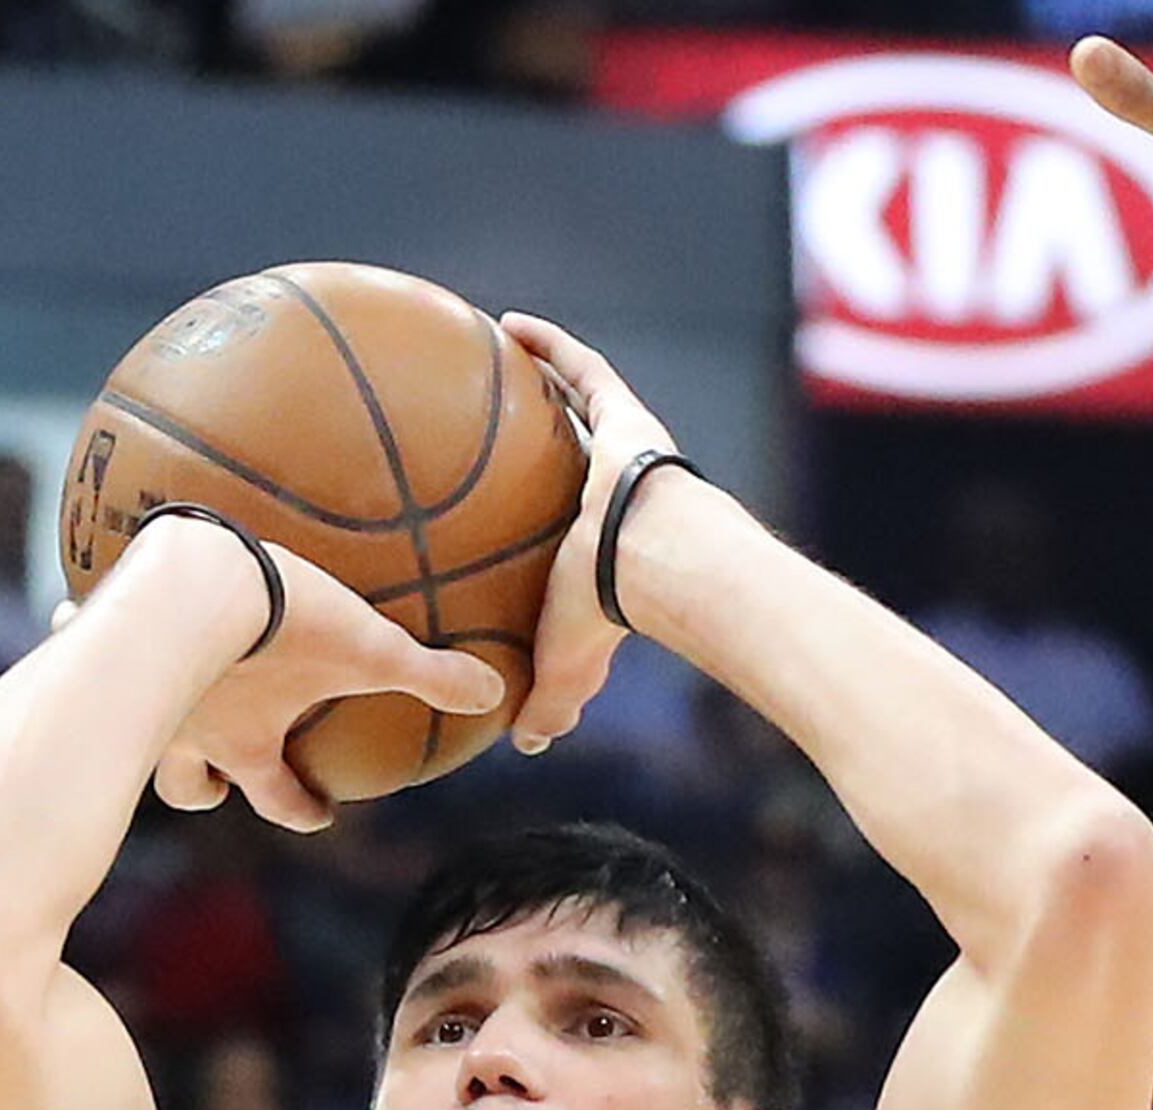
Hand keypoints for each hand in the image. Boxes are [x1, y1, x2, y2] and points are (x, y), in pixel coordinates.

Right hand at [111, 519, 502, 832]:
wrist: (194, 581)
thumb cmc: (286, 623)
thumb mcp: (370, 648)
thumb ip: (431, 674)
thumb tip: (500, 696)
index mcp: (249, 743)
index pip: (277, 799)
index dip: (302, 811)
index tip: (318, 813)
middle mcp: (189, 734)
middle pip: (187, 789)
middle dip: (201, 790)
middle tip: (217, 780)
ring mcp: (138, 696)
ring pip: (125, 728)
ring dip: (135, 718)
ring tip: (138, 690)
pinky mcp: (97, 639)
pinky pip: (78, 636)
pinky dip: (78, 629)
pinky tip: (72, 611)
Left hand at [496, 311, 684, 755]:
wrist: (659, 567)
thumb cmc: (616, 617)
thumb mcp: (571, 666)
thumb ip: (552, 700)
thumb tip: (529, 741)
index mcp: (599, 550)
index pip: (569, 531)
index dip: (545, 518)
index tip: (507, 509)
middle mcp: (614, 496)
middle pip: (574, 460)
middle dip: (544, 442)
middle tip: (498, 428)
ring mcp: (624, 452)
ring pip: (580, 408)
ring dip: (544, 383)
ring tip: (492, 360)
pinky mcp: (627, 416)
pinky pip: (582, 369)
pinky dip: (548, 346)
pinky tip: (506, 325)